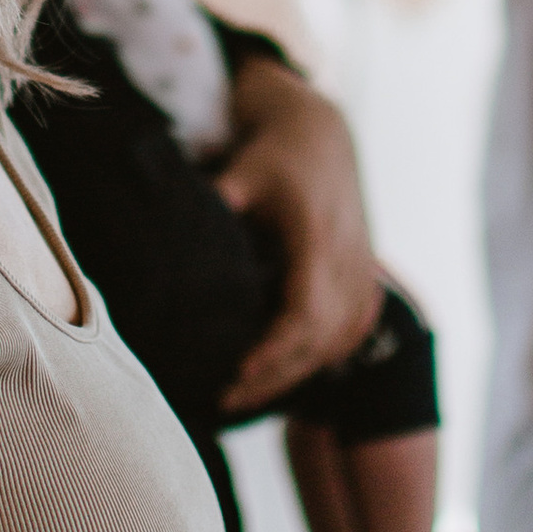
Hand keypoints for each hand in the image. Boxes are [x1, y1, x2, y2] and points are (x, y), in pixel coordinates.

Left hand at [215, 64, 381, 411]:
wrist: (322, 133)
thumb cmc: (275, 154)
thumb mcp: (242, 172)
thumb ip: (218, 203)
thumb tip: (169, 234)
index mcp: (317, 237)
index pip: (306, 312)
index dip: (276, 349)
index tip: (239, 372)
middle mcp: (347, 259)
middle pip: (320, 338)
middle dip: (277, 375)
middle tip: (226, 398)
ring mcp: (361, 269)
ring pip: (337, 341)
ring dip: (297, 372)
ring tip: (246, 394)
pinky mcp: (364, 275)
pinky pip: (350, 331)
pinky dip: (321, 357)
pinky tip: (287, 374)